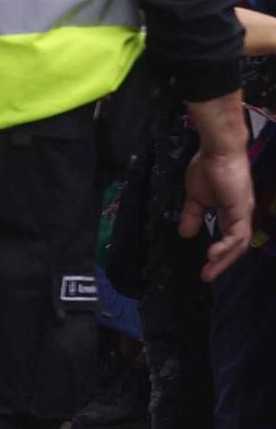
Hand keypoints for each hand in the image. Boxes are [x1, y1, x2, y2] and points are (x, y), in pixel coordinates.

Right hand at [180, 138, 254, 280]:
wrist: (217, 151)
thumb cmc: (207, 168)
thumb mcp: (195, 197)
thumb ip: (192, 215)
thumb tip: (184, 233)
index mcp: (231, 213)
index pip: (228, 240)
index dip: (218, 254)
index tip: (203, 267)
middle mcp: (241, 217)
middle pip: (236, 247)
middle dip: (222, 264)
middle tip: (206, 276)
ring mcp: (243, 214)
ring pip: (239, 245)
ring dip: (224, 260)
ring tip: (208, 271)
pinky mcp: (241, 211)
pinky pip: (237, 235)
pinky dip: (225, 246)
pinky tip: (212, 254)